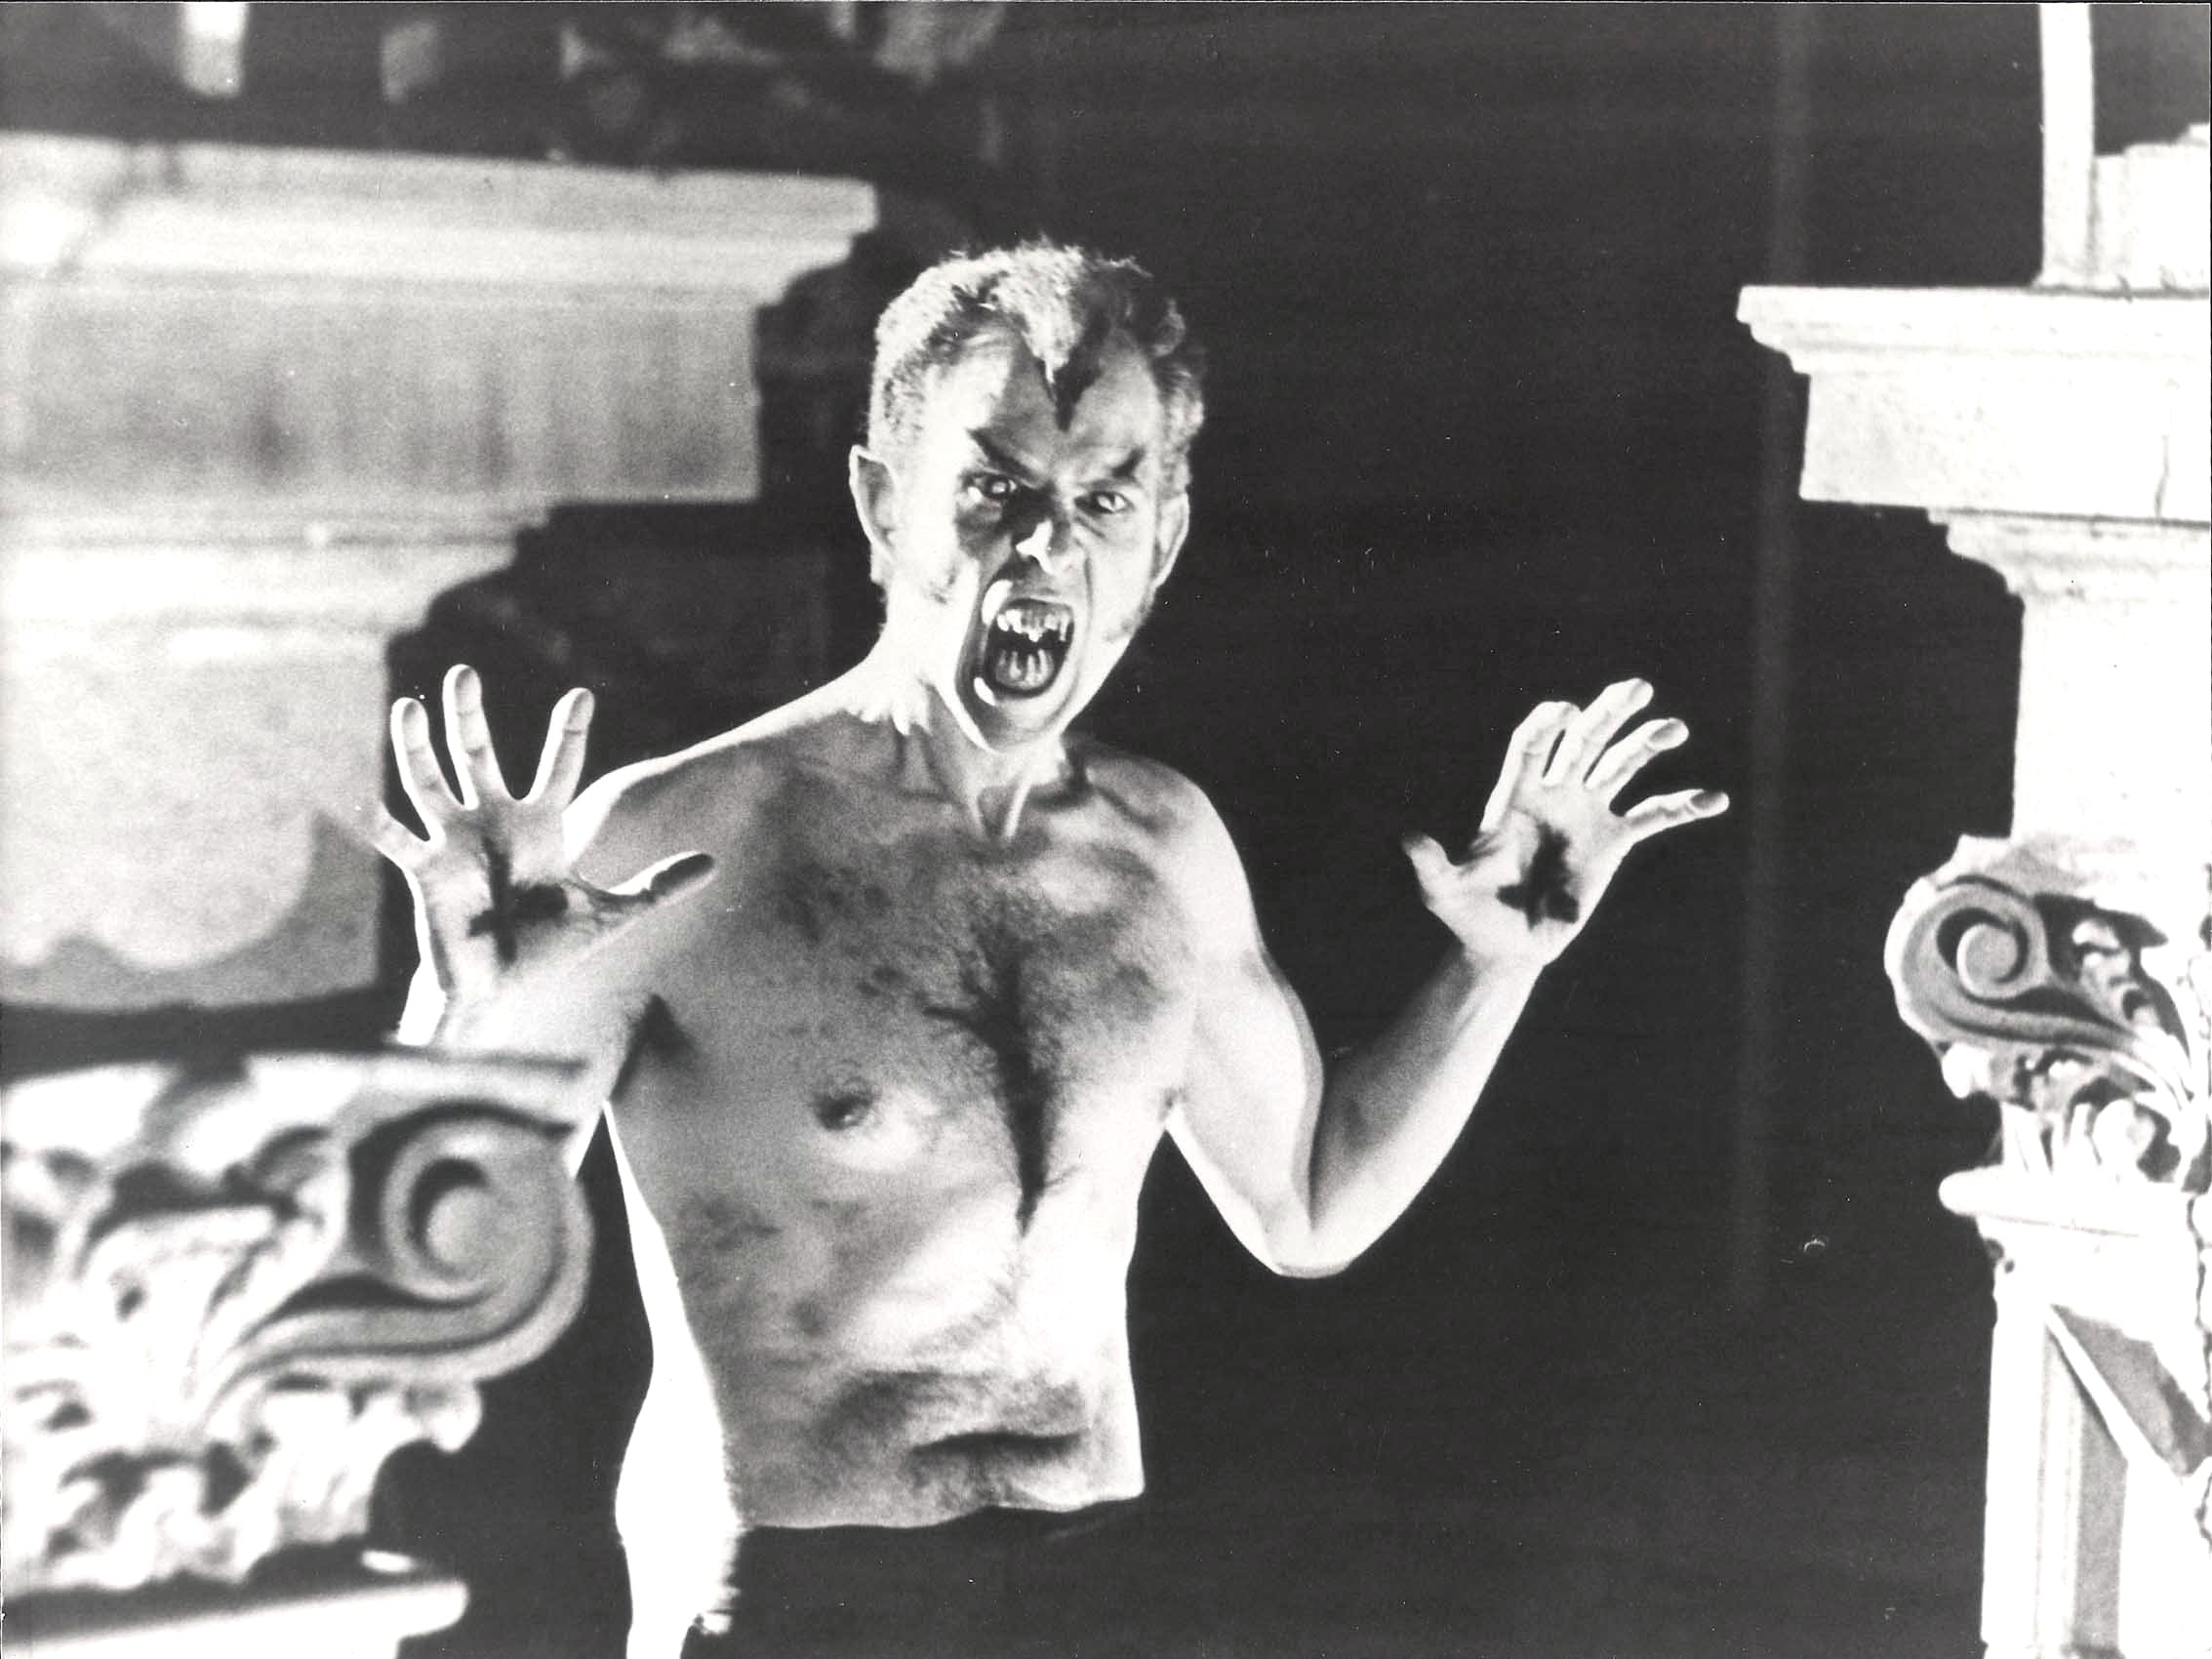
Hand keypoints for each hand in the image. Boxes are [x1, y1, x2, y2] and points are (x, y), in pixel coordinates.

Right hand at [373, 665, 713, 1008]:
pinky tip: (360, 802)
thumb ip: (658, 886)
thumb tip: (714, 864)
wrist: (502, 989)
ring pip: (431, 783)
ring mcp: (455, 843)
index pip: (558, 766)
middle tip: (464, 672)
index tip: (582, 695)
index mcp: (538, 824)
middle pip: (478, 756)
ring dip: (416, 749)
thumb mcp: (612, 913)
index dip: (569, 733)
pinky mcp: (427, 873)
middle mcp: (493, 822)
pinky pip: (401, 843)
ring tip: (407, 709)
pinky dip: (382, 825)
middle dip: (470, 716)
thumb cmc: (548, 947)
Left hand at [1403, 679, 1726, 967]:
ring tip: (1675, 729)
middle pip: (1584, 740)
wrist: (1506, 944)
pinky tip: (1715, 798)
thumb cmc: (1470, 914)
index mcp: (1514, 797)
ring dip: (1648, 744)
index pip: (1531, 745)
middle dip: (1608, 713)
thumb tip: (1408, 841)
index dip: (1546, 725)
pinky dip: (1683, 805)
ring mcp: (1587, 814)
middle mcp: (1554, 795)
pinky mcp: (1613, 841)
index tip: (1565, 713)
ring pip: (1621, 766)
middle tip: (1638, 687)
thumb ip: (1432, 866)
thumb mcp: (1445, 891)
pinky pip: (1653, 815)